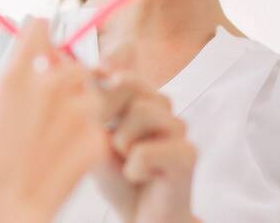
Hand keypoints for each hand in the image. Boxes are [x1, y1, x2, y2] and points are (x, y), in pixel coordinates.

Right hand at [0, 19, 108, 222]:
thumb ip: (12, 83)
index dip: (44, 37)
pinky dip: (92, 143)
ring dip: (84, 113)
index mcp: (13, 77)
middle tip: (55, 110)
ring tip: (60, 142)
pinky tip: (69, 160)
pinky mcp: (95, 139)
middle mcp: (47, 86)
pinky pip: (101, 130)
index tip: (47, 45)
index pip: (39, 29)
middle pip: (74, 66)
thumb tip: (27, 66)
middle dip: (69, 83)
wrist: (2, 209)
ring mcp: (75, 112)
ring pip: (93, 97)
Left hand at [92, 71, 199, 222]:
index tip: (91, 110)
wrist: (143, 217)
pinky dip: (133, 169)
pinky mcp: (188, 154)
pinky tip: (142, 177)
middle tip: (108, 142)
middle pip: (129, 84)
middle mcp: (162, 108)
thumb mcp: (95, 139)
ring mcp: (179, 129)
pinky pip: (145, 152)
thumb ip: (94, 107)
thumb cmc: (119, 177)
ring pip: (141, 113)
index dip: (99, 86)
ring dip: (121, 144)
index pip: (119, 72)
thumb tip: (92, 71)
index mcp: (140, 98)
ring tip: (127, 161)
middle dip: (105, 112)